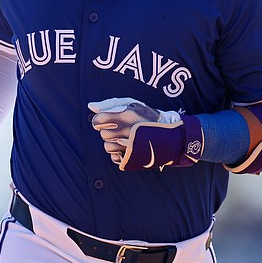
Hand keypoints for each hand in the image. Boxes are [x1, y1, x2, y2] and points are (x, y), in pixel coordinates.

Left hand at [88, 97, 202, 170]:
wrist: (170, 135)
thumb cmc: (148, 116)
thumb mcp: (132, 103)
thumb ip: (109, 104)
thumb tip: (91, 107)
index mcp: (126, 116)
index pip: (97, 121)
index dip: (99, 121)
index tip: (106, 121)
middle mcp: (127, 132)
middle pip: (102, 134)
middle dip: (109, 131)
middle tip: (121, 128)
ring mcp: (129, 147)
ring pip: (107, 147)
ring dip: (113, 142)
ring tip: (126, 138)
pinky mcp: (131, 159)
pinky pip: (114, 158)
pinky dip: (118, 153)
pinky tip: (128, 147)